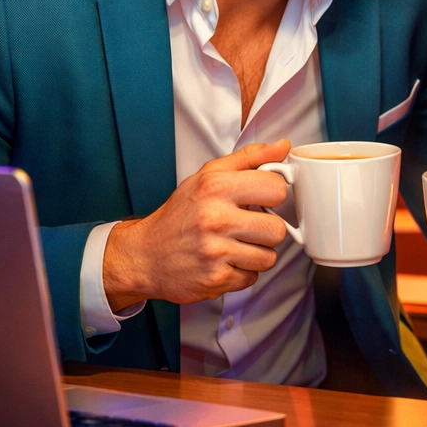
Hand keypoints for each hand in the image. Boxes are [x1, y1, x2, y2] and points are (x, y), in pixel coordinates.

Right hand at [103, 140, 291, 310]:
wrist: (144, 255)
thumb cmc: (180, 214)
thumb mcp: (208, 176)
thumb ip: (249, 159)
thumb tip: (282, 146)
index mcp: (216, 187)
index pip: (277, 188)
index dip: (273, 195)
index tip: (264, 198)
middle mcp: (215, 219)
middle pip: (277, 229)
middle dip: (267, 229)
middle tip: (249, 226)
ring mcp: (215, 252)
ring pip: (269, 257)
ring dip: (257, 254)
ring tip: (236, 244)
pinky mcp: (215, 280)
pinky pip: (252, 278)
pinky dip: (242, 272)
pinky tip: (225, 261)